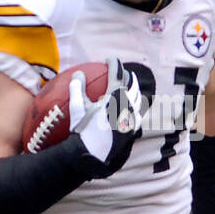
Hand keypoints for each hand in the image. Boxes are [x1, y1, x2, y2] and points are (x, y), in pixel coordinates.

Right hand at [71, 58, 142, 177]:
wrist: (92, 153)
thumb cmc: (83, 130)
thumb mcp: (77, 108)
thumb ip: (78, 88)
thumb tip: (77, 74)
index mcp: (115, 95)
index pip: (117, 72)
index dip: (114, 63)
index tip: (109, 60)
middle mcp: (128, 103)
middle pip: (132, 83)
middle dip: (126, 75)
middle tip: (120, 73)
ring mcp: (132, 116)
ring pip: (138, 97)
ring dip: (132, 90)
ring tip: (127, 89)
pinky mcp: (133, 128)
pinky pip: (137, 114)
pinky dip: (133, 108)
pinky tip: (130, 110)